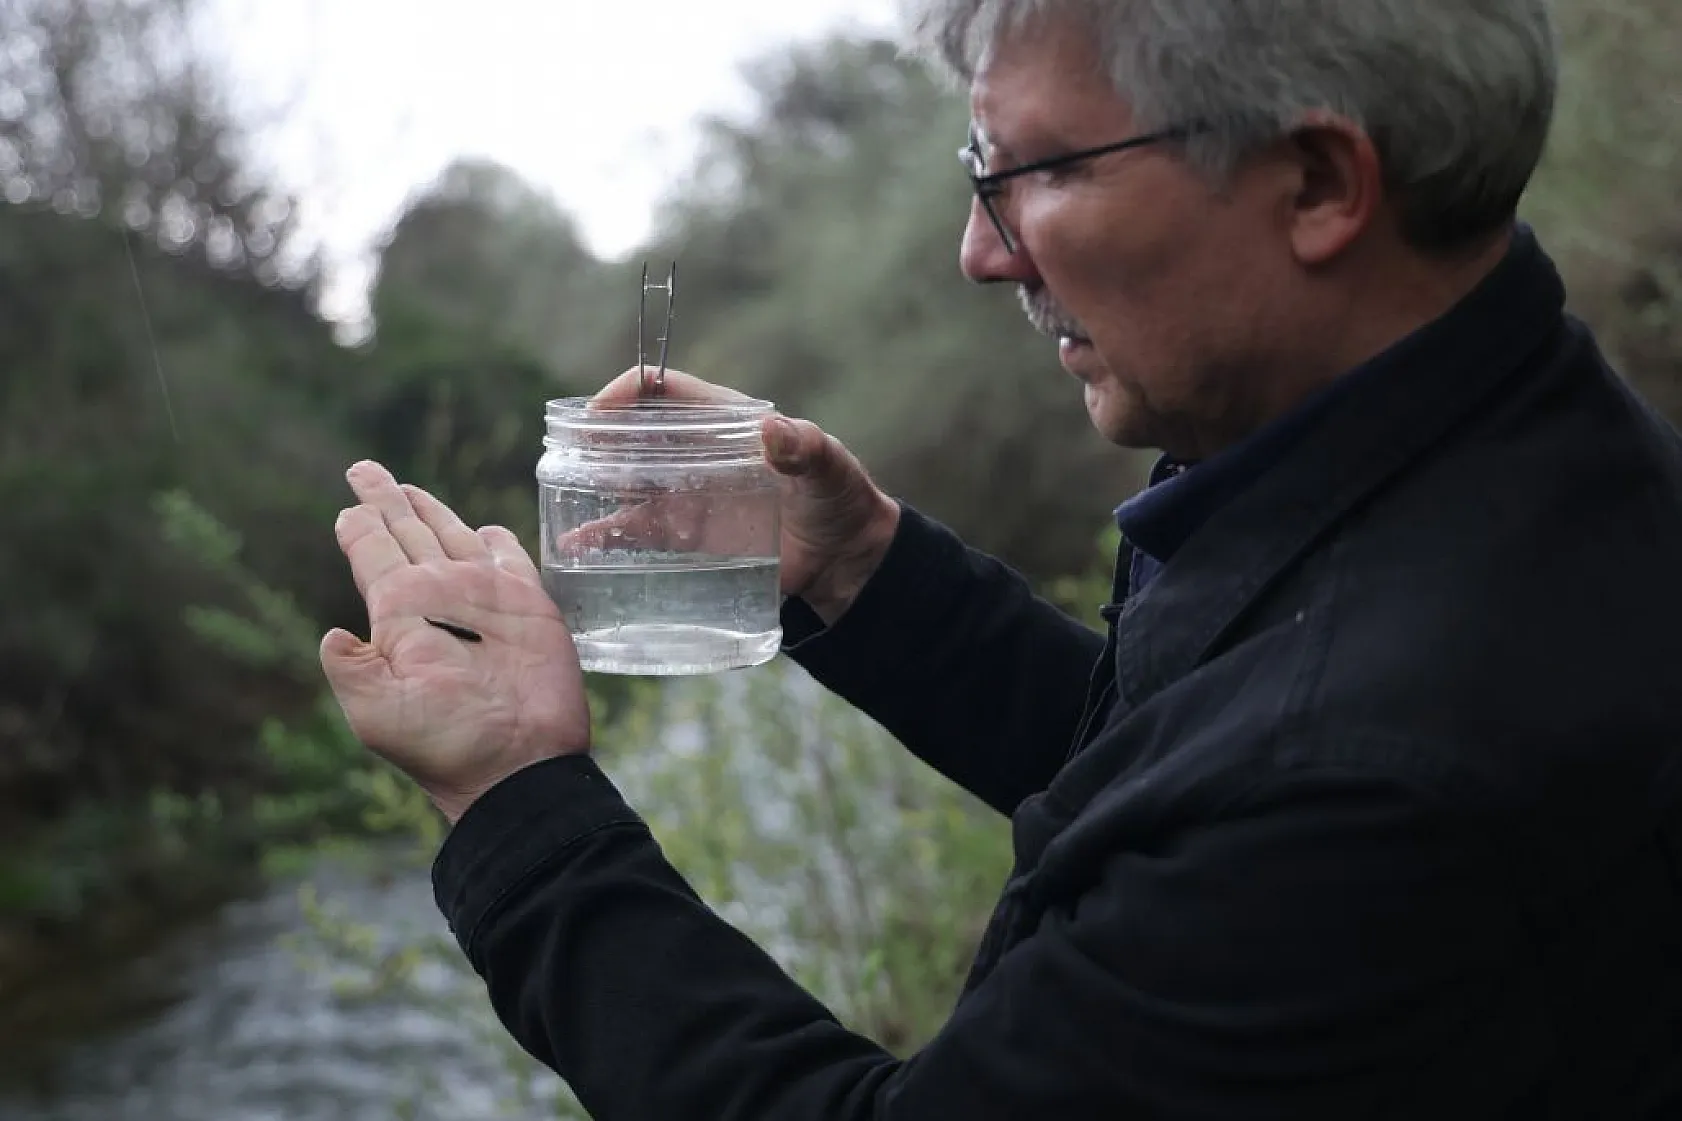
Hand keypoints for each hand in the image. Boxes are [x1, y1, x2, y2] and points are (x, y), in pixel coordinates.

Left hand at [320, 461, 589, 823]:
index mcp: (398, 617)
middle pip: (408, 534)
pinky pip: (510, 559)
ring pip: (452, 536)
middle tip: (364, 469)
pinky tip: (485, 530)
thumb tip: (332, 635)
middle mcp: (438, 599)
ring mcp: (483, 598)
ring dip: (430, 509)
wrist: (516, 764)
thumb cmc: (446, 744)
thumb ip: (352, 670)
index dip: (359, 528)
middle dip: (386, 502)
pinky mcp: (529, 603)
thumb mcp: (378, 713)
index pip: (373, 556)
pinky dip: (498, 541)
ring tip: (404, 485)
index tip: (347, 505)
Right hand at [591, 368, 899, 623]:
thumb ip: (808, 449)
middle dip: (598, 440)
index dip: (626, 391)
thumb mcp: (831, 468)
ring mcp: (685, 494)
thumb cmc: (840, 500)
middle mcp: (694, 452)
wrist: (844, 560)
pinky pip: (634, 531)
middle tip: (573, 457)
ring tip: (565, 493)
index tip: (597, 411)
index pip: (664, 391)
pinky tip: (574, 546)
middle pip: (632, 434)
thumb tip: (775, 432)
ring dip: (591, 484)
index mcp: (723, 421)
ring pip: (623, 481)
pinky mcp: (684, 536)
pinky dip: (602, 535)